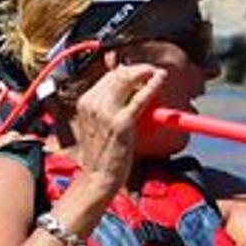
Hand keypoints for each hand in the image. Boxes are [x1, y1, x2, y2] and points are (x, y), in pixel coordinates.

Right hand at [70, 62, 162, 192]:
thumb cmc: (100, 154)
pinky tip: (160, 78)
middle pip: (117, 74)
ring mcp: (106, 112)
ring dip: (144, 73)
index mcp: (85, 102)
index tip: (139, 72)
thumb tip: (128, 88)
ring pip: (126, 80)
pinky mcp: (121, 122)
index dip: (126, 71)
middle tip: (150, 71)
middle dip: (137, 69)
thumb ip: (109, 105)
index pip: (107, 76)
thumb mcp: (97, 123)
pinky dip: (152, 85)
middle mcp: (93, 104)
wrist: (98, 176)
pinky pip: (139, 98)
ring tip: (155, 74)